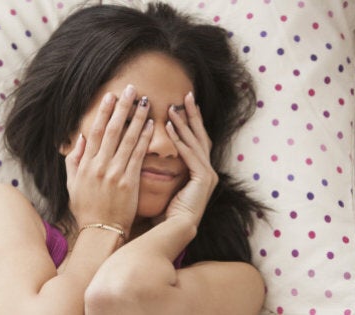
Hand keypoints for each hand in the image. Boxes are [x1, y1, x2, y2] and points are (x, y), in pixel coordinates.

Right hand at [65, 85, 153, 233]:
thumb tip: (80, 139)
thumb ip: (74, 160)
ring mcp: (115, 173)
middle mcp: (99, 165)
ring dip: (137, 118)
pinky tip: (152, 126)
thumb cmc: (86, 209)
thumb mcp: (72, 184)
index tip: (111, 96)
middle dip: (123, 107)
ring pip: (128, 139)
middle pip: (112, 130)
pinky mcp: (129, 181)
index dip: (104, 112)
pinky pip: (138, 155)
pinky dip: (145, 139)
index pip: (95, 131)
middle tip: (132, 89)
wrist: (100, 232)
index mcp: (85, 164)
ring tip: (145, 102)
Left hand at [164, 92, 217, 226]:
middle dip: (193, 115)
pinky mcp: (202, 179)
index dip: (190, 122)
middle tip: (186, 95)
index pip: (196, 141)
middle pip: (201, 136)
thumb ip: (162, 166)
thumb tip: (146, 149)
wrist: (171, 231)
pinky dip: (180, 140)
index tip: (182, 105)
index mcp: (199, 172)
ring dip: (185, 123)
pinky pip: (190, 155)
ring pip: (196, 142)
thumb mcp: (163, 183)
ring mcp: (207, 175)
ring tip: (174, 107)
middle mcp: (207, 171)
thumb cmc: (163, 212)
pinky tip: (170, 128)